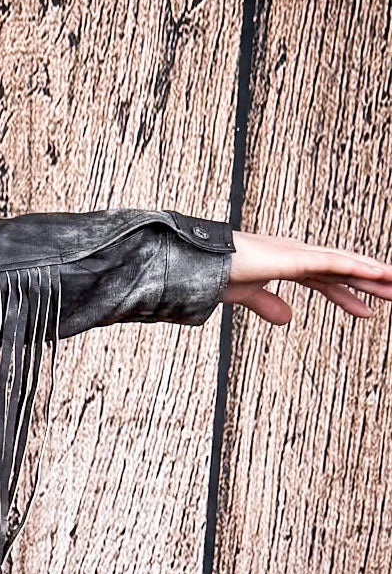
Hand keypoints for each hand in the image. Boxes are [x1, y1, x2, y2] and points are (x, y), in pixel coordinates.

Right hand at [225, 229, 391, 324]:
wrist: (198, 265)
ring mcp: (297, 253)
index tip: (367, 309)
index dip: (347, 294)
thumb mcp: (248, 296)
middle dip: (370, 282)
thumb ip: (268, 305)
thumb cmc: (217, 274)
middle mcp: (298, 254)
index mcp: (288, 263)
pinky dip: (354, 267)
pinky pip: (331, 263)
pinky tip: (376, 272)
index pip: (327, 278)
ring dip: (372, 273)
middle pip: (342, 269)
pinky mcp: (293, 257)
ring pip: (344, 264)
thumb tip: (287, 319)